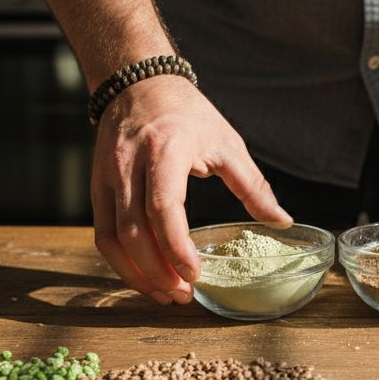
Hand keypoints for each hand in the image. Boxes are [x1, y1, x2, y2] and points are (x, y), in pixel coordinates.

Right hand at [92, 77, 292, 304]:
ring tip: (165, 294)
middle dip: (158, 270)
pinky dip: (121, 262)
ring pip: (112, 237)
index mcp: (167, 149)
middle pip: (134, 230)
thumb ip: (253, 186)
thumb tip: (282, 222)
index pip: (164, 207)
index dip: (177, 246)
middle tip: (183, 295)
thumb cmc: (188, 114)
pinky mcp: (96, 186)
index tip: (196, 274)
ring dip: (136, 274)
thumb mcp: (227, 143)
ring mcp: (107, 177)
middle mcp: (130, 164)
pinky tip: (144, 277)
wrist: (138, 84)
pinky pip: (102, 232)